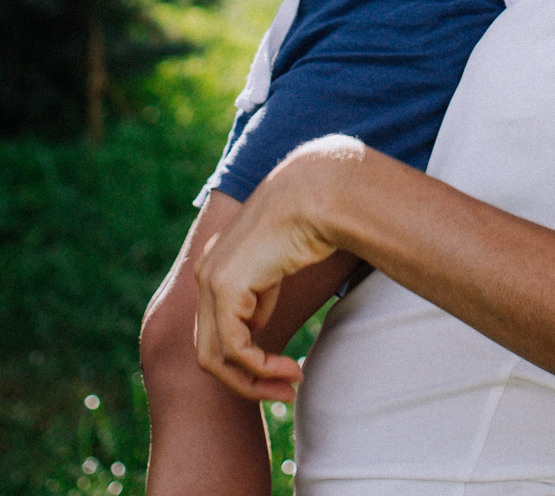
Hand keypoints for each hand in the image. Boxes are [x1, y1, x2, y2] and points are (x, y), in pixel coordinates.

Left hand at [194, 136, 356, 400]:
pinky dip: (259, 369)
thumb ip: (260, 291)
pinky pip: (234, 349)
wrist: (319, 191)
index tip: (285, 373)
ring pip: (214, 358)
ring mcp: (210, 279)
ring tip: (288, 387)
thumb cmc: (312, 220)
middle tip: (284, 393)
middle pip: (209, 349)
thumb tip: (256, 323)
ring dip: (252, 382)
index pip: (217, 328)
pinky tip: (289, 368)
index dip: (247, 360)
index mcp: (216, 263)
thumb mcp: (279, 262)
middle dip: (246, 380)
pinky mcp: (224, 287)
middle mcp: (205, 271)